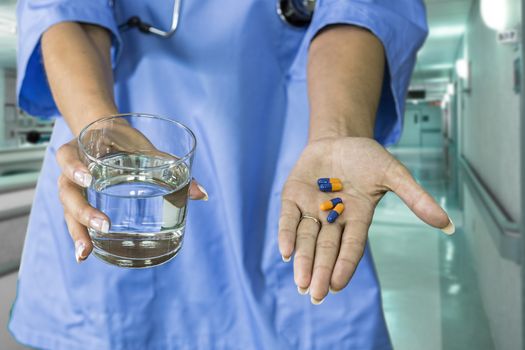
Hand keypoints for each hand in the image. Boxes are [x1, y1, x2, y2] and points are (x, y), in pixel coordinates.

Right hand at [56, 123, 207, 262]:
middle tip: (104, 225)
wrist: (105, 136)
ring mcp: (72, 189)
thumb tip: (201, 194)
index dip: (75, 168)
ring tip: (86, 252)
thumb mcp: (144, 148)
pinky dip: (81, 238)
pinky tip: (85, 255)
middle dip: (83, 211)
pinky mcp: (79, 203)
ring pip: (68, 211)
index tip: (90, 179)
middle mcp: (71, 171)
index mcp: (81, 150)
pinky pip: (75, 221)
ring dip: (78, 231)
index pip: (68, 158)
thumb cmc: (125, 141)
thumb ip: (169, 165)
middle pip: (67, 193)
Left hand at [278, 137, 453, 303]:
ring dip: (303, 260)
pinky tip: (285, 252)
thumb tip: (449, 225)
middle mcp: (332, 218)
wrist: (339, 139)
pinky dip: (285, 233)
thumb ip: (416, 198)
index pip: (351, 246)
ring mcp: (311, 207)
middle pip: (326, 248)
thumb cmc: (367, 158)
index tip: (337, 285)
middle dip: (321, 271)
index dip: (344, 264)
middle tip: (316, 296)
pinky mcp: (293, 195)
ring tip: (301, 283)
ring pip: (306, 238)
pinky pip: (288, 217)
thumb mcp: (394, 174)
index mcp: (357, 217)